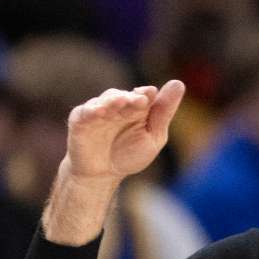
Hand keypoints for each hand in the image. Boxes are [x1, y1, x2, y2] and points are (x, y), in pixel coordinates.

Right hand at [63, 80, 184, 181]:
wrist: (102, 175)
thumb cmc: (130, 155)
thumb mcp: (153, 137)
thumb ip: (163, 113)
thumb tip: (178, 82)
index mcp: (137, 108)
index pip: (144, 96)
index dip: (146, 94)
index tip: (151, 93)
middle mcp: (118, 106)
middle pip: (125, 96)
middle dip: (132, 98)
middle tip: (140, 100)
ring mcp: (98, 111)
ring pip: (106, 100)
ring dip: (114, 100)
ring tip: (121, 102)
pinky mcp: (80, 120)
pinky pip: (85, 112)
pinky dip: (92, 110)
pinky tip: (100, 112)